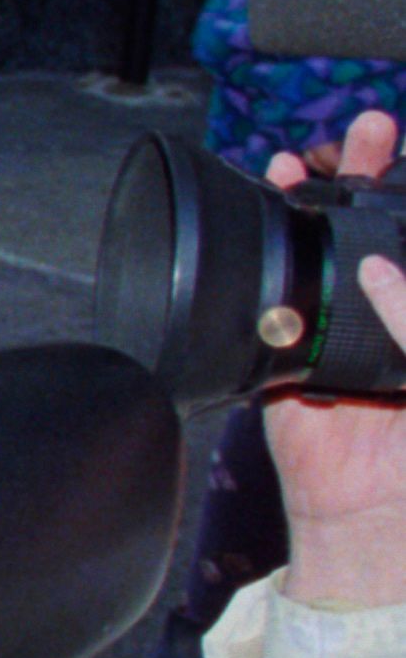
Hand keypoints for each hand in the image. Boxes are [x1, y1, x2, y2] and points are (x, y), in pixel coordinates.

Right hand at [264, 110, 405, 607]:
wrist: (377, 524)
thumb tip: (381, 269)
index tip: (401, 154)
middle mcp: (389, 323)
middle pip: (374, 236)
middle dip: (368, 181)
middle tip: (369, 133)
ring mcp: (339, 339)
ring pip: (323, 259)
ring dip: (312, 209)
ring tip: (307, 164)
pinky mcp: (289, 363)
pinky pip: (273, 306)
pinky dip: (265, 265)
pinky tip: (268, 224)